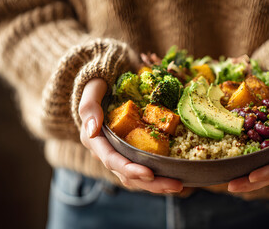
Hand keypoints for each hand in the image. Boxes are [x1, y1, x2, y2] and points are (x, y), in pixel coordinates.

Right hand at [79, 78, 182, 193]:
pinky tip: (176, 177)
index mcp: (95, 141)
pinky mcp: (133, 152)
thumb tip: (92, 130)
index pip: (112, 160)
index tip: (150, 174)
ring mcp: (121, 154)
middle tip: (176, 185)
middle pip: (128, 175)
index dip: (130, 169)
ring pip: (137, 178)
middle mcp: (107, 152)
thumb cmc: (99, 84)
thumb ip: (90, 107)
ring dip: (158, 185)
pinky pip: (145, 169)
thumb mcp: (92, 89)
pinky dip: (159, 176)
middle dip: (152, 184)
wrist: (107, 82)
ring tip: (179, 185)